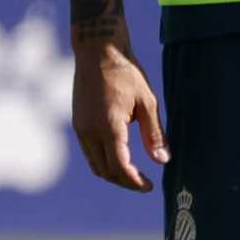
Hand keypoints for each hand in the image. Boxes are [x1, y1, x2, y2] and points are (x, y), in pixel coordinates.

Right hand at [70, 37, 168, 190]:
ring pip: (94, 164)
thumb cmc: (127, 74)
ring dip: (113, 174)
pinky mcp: (78, 123)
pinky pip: (89, 152)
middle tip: (144, 184)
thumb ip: (154, 133)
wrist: (98, 52)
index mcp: (109, 126)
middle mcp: (90, 131)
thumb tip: (162, 160)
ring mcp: (80, 128)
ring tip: (134, 175)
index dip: (134, 181)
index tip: (149, 187)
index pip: (119, 166)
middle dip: (124, 182)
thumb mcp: (148, 102)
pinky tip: (120, 158)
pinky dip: (104, 161)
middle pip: (105, 171)